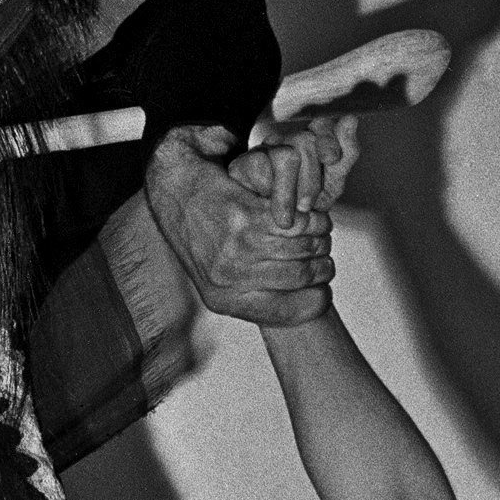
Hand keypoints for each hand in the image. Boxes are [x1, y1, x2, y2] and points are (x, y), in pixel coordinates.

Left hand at [143, 117, 355, 325]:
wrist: (176, 187)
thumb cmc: (201, 232)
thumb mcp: (215, 277)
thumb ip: (251, 296)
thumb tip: (301, 309)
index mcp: (223, 300)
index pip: (290, 313)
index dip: (316, 300)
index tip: (323, 289)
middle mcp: (229, 278)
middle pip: (304, 276)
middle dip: (323, 262)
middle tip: (322, 251)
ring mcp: (237, 247)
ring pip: (306, 247)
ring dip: (322, 237)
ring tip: (318, 232)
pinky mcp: (245, 216)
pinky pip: (297, 222)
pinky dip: (310, 217)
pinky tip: (305, 214)